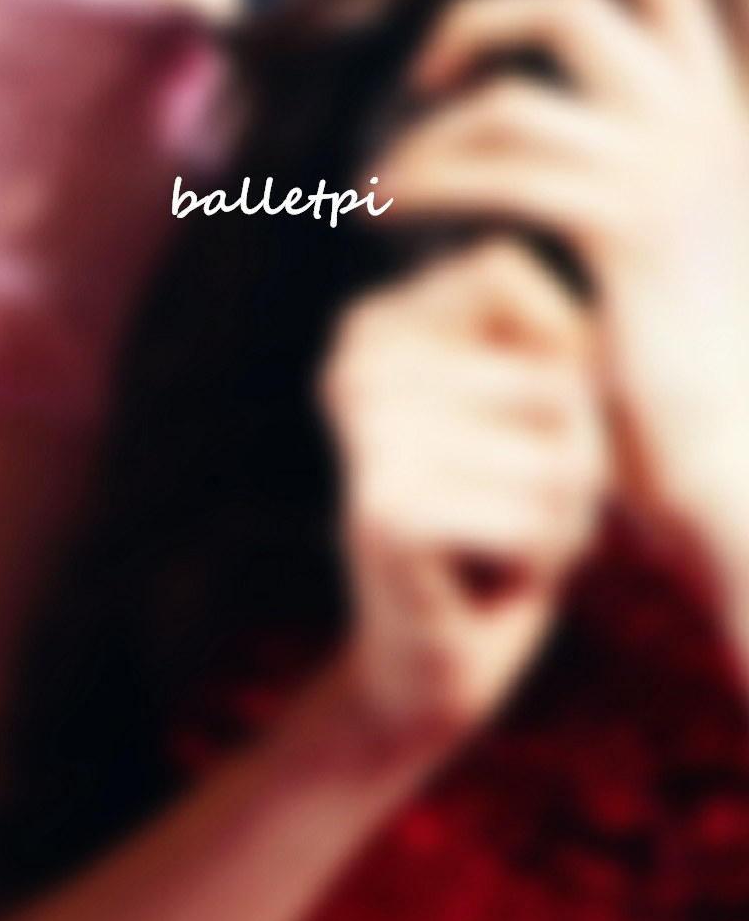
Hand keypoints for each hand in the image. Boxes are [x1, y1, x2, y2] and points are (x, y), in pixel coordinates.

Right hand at [323, 237, 606, 758]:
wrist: (431, 650)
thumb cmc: (502, 515)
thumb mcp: (542, 407)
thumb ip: (556, 342)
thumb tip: (567, 360)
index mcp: (374, 322)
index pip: (507, 270)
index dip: (556, 359)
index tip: (507, 423)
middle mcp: (353, 363)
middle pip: (558, 383)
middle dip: (568, 459)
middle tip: (502, 503)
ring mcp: (362, 433)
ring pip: (559, 458)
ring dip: (557, 517)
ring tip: (495, 538)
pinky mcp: (384, 511)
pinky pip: (537, 519)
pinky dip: (537, 560)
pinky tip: (481, 573)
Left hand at [374, 0, 748, 573]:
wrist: (740, 463)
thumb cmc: (685, 369)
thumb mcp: (664, 242)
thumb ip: (620, 167)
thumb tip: (535, 119)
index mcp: (724, 123)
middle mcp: (708, 131)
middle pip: (575, 9)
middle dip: (478, 19)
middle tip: (426, 76)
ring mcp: (672, 174)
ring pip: (516, 95)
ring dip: (427, 137)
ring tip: (383, 190)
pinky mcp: (627, 227)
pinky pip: (493, 167)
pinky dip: (421, 181)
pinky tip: (385, 214)